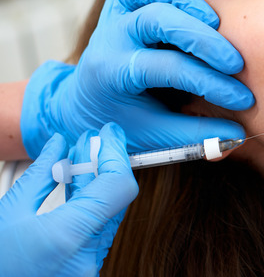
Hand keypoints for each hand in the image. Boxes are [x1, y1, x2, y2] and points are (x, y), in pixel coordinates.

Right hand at [0, 123, 137, 276]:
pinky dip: (89, 208)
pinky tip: (77, 188)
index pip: (118, 186)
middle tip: (92, 140)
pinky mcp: (82, 274)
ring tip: (81, 158)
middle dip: (104, 165)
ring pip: (107, 216)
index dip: (115, 154)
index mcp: (69, 237)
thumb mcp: (8, 212)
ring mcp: (86, 269)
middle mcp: (86, 257)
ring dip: (96, 185)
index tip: (108, 134)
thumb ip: (41, 174)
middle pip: (114, 199)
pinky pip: (96, 234)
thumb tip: (59, 144)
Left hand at [21, 0, 254, 157]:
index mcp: (114, 74)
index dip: (211, 83)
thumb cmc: (124, 122)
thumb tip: (238, 136)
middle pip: (156, 19)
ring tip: (213, 21)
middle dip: (202, 39)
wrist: (83, 105)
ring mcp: (113, 17)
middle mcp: (111, 39)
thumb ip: (196, 136)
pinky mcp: (118, 3)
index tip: (242, 98)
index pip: (169, 68)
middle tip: (235, 61)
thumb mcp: (156, 137)